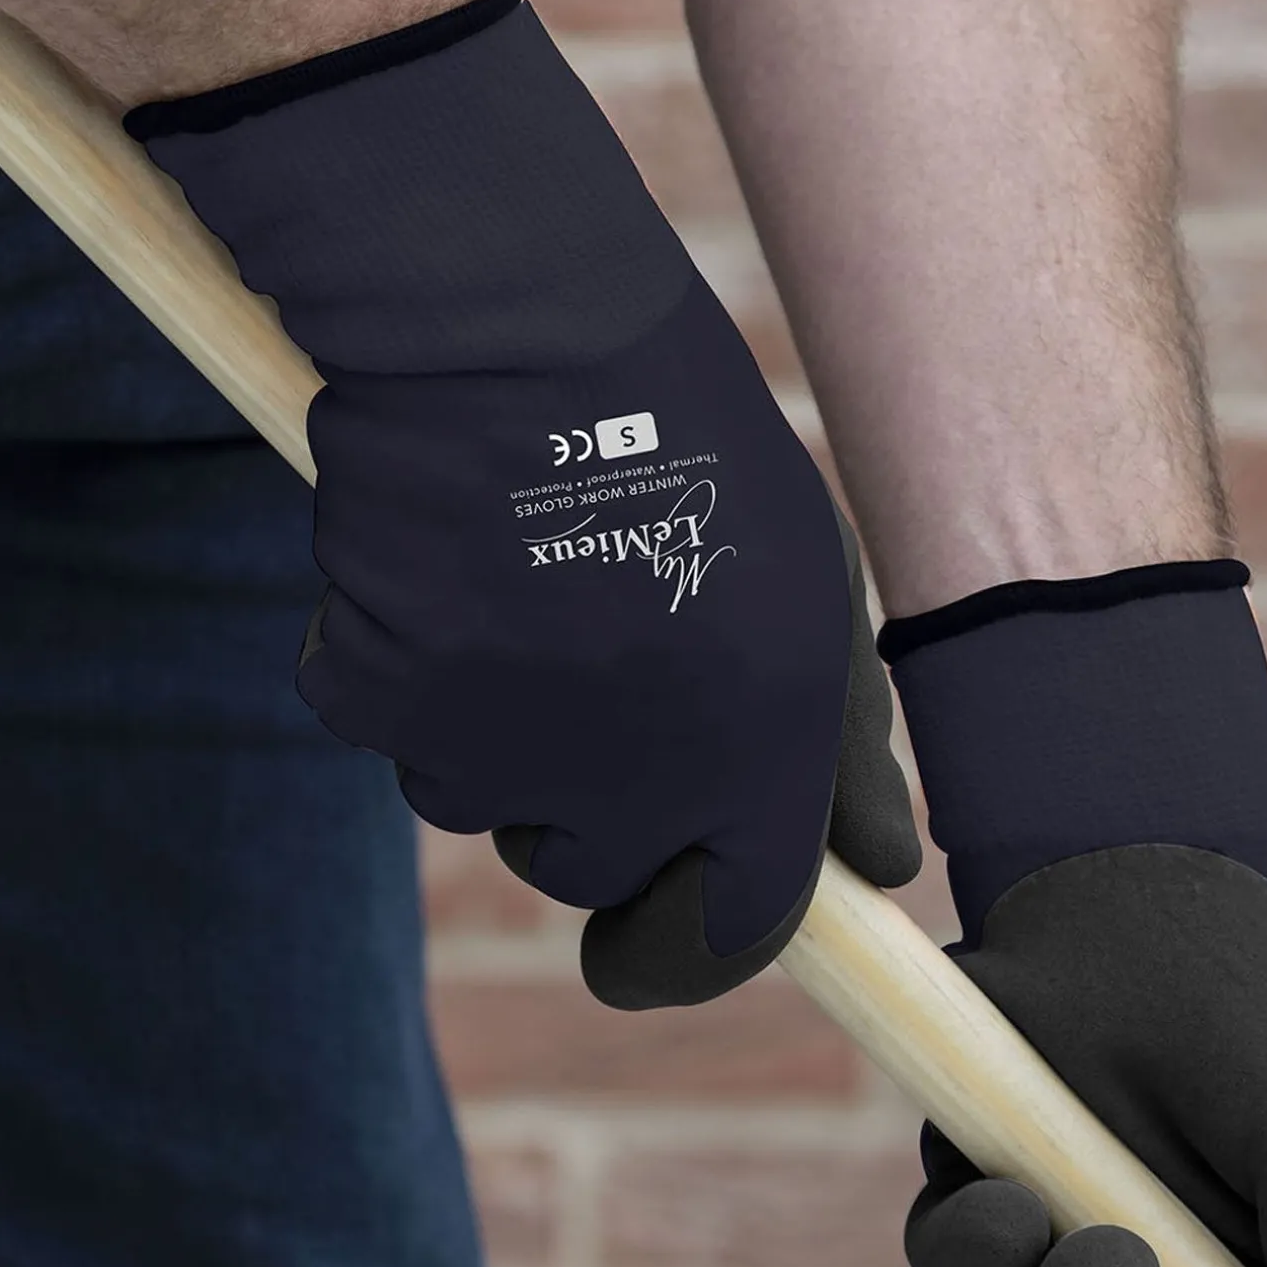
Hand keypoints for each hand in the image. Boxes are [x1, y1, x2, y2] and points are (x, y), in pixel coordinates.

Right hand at [124, 0, 918, 1004]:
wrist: (518, 326)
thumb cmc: (686, 446)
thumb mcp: (809, 586)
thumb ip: (842, 746)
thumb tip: (882, 874)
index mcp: (761, 754)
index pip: (732, 934)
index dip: (690, 940)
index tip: (652, 932)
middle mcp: (637, 777)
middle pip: (589, 869)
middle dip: (585, 801)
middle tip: (588, 660)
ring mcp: (501, 747)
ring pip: (481, 799)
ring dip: (494, 729)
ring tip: (524, 586)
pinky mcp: (384, 701)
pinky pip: (390, 727)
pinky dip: (402, 668)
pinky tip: (443, 566)